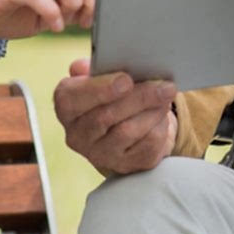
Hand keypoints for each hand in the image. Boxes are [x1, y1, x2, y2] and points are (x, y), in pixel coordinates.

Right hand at [55, 58, 176, 175]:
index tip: (126, 79)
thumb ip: (93, 68)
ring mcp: (100, 154)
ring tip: (166, 94)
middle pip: (105, 117)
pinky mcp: (124, 165)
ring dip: (152, 111)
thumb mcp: (100, 76)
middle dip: (138, 98)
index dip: (100, 89)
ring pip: (127, 132)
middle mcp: (78, 135)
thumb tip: (84, 67)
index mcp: (67, 108)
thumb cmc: (111, 94)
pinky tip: (163, 115)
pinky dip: (159, 127)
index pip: (73, 99)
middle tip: (163, 86)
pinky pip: (145, 147)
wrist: (126, 123)